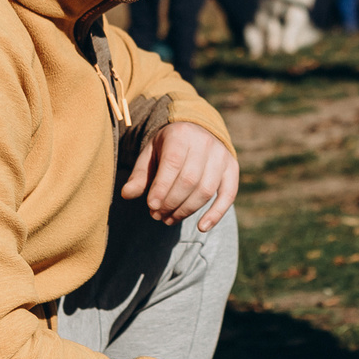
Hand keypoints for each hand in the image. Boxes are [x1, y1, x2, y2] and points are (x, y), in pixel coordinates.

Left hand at [121, 119, 240, 229]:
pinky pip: (228, 194)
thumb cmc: (168, 147)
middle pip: (190, 180)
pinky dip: (216, 213)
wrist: (195, 130)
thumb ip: (140, 174)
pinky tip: (202, 227)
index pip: (173, 164)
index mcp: (181, 134)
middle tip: (157, 215)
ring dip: (187, 210)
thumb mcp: (150, 154)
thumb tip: (126, 194)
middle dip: (171, 202)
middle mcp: (205, 143)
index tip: (151, 206)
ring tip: (169, 219)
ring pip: (206, 190)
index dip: (162, 188)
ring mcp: (221, 156)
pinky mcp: (232, 168)